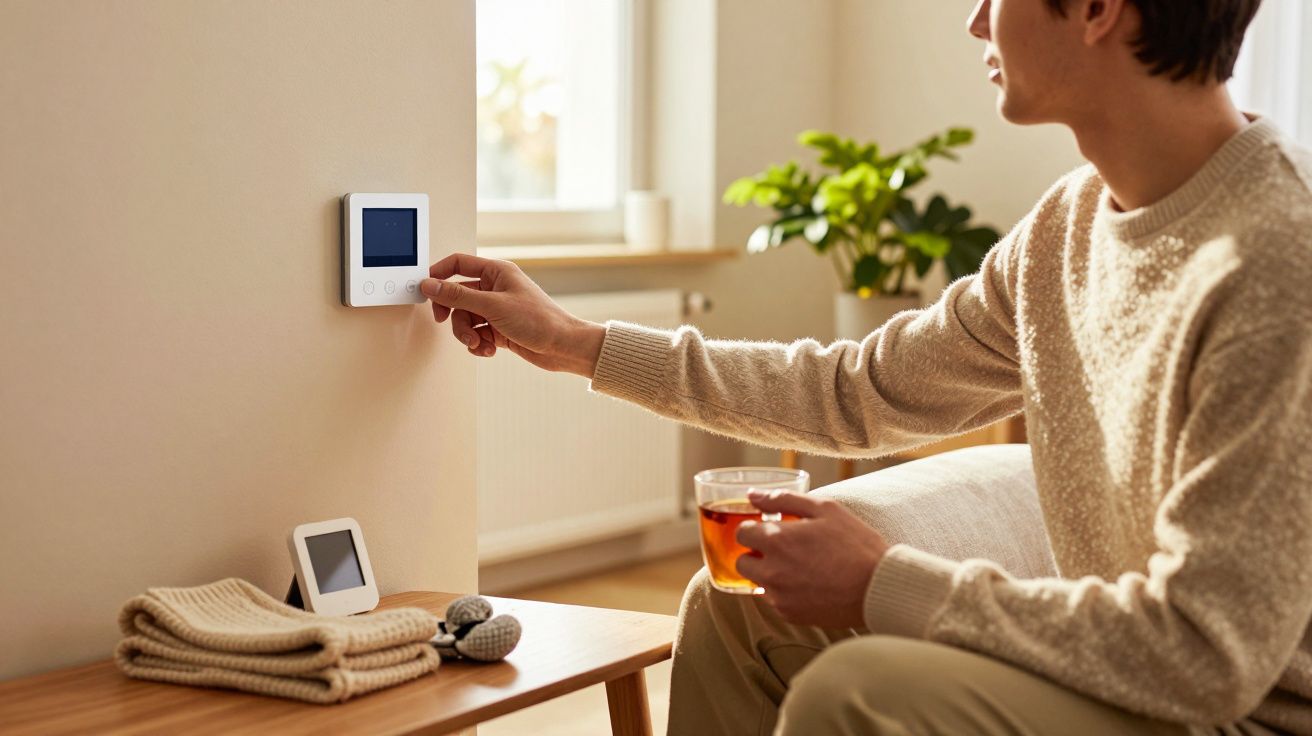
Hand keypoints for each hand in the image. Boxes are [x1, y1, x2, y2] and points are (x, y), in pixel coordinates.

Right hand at [420, 253, 606, 376]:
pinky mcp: (498, 329)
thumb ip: (458, 296)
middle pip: (457, 297)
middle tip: (444, 321)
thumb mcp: (493, 306)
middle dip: (453, 314)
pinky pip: (475, 333)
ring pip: (465, 319)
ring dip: (467, 334)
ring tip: (478, 343)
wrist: (563, 347)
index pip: (459, 264)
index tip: (425, 289)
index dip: (439, 274)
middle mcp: (495, 288)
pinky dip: (478, 344)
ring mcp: (496, 310)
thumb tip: (431, 285)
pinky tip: (489, 349)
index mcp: (497, 272)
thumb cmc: (540, 320)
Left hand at [735, 490, 889, 628]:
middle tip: (781, 549)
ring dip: (769, 574)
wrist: (878, 588)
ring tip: (798, 568)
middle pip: (741, 562)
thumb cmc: (855, 544)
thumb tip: (752, 495)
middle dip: (755, 554)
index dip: (754, 528)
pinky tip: (808, 584)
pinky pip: (774, 600)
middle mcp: (771, 571)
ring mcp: (779, 596)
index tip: (769, 529)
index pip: (740, 533)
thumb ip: (783, 499)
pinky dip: (784, 592)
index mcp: (777, 540)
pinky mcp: (790, 615)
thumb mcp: (825, 509)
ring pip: (757, 583)